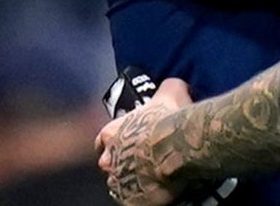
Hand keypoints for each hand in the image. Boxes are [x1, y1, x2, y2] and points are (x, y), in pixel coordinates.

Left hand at [97, 78, 191, 205]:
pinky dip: (142, 196)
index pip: (101, 140)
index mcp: (111, 133)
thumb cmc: (169, 118)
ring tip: (150, 176)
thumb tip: (172, 86)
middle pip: (109, 163)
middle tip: (142, 159)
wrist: (178, 146)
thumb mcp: (170, 90)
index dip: (114, 140)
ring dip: (131, 180)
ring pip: (120, 183)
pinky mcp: (132, 200)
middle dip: (121, 162)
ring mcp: (119, 181)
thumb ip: (165, 89)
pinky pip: (134, 200)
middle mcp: (109, 159)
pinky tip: (155, 189)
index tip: (127, 140)